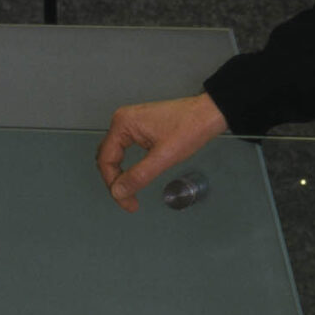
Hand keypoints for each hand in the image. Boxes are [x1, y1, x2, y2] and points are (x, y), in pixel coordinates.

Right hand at [94, 93, 228, 212]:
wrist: (209, 114)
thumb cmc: (191, 127)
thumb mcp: (164, 157)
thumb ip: (139, 176)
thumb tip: (119, 191)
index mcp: (124, 123)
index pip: (106, 160)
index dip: (113, 185)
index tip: (126, 201)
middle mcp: (123, 120)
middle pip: (107, 157)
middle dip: (115, 182)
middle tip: (128, 200)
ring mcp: (131, 123)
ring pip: (115, 155)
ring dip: (120, 175)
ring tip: (130, 193)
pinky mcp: (140, 127)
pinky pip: (125, 149)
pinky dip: (127, 166)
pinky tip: (134, 177)